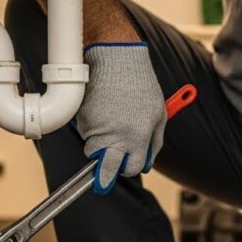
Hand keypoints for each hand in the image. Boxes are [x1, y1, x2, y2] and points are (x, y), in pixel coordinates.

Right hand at [78, 43, 166, 191]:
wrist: (117, 61)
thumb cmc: (141, 86)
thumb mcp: (159, 115)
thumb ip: (154, 143)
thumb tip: (146, 163)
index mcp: (138, 137)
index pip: (132, 168)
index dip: (130, 167)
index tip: (127, 165)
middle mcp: (116, 136)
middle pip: (107, 169)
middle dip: (106, 174)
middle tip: (103, 180)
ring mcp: (97, 128)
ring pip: (94, 149)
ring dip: (101, 144)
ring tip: (112, 120)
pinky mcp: (83, 119)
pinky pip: (86, 133)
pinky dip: (93, 127)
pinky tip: (103, 110)